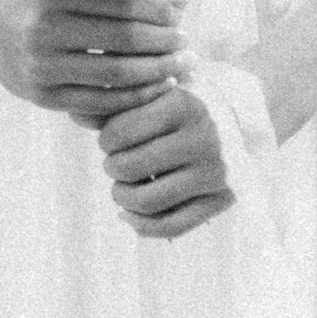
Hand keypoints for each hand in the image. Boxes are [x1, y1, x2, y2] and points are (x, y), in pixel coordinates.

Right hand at [0, 0, 183, 123]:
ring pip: (117, 75)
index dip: (159, 11)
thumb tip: (180, 1)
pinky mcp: (42, 96)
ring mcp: (43, 67)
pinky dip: (132, 98)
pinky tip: (154, 89)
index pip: (124, 4)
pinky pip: (99, 102)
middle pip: (125, 40)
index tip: (178, 16)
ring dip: (157, 73)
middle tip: (187, 45)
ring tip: (179, 69)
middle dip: (165, 44)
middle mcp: (46, 31)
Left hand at [99, 79, 235, 238]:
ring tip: (122, 186)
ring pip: (147, 202)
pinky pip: (171, 227)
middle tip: (116, 163)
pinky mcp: (223, 199)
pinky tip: (128, 214)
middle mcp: (205, 137)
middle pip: (128, 168)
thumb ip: (115, 101)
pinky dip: (140, 225)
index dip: (105, 141)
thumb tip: (75, 113)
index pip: (117, 134)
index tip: (112, 139)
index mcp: (183, 103)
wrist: (242, 119)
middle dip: (113, 168)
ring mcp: (216, 171)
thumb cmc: (184, 102)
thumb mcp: (156, 90)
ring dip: (122, 197)